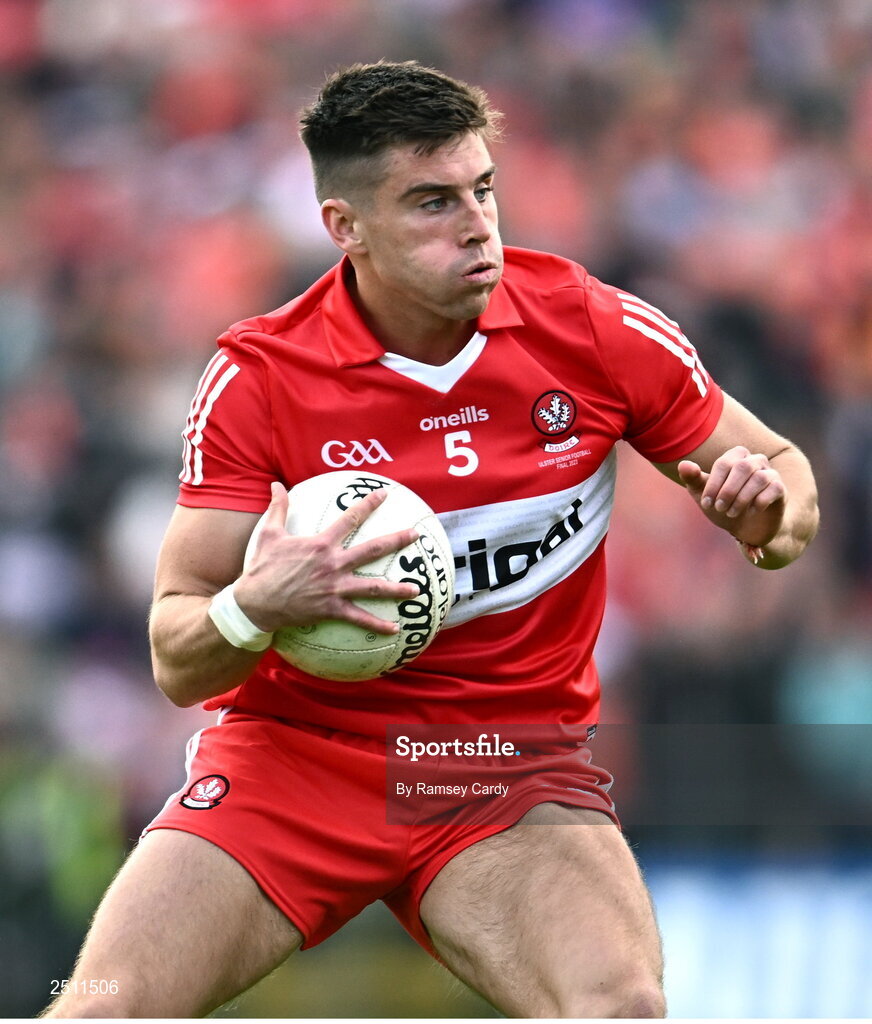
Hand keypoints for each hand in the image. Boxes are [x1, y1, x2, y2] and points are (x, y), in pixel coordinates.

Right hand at [234, 482, 420, 634]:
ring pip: (372, 587)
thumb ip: (278, 507)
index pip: (350, 518)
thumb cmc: (262, 568)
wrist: (254, 602)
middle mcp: (333, 564)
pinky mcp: (331, 609)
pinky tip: (395, 629)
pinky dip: (377, 624)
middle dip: (396, 541)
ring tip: (416, 590)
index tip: (385, 494)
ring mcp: (334, 588)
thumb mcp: (269, 533)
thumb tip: (276, 485)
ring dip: (396, 589)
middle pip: (372, 550)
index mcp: (320, 543)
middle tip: (416, 536)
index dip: (369, 504)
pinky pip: (358, 618)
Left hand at [677, 446, 785, 546]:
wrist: (746, 528)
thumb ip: (692, 479)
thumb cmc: (722, 505)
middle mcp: (755, 460)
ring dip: (742, 498)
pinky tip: (750, 512)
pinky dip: (759, 502)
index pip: (723, 464)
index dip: (713, 484)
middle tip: (719, 508)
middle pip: (742, 467)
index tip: (706, 503)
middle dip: (728, 490)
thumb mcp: (703, 495)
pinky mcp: (780, 489)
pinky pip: (774, 488)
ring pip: (759, 478)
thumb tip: (683, 465)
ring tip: (731, 513)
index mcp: (735, 457)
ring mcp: (770, 474)